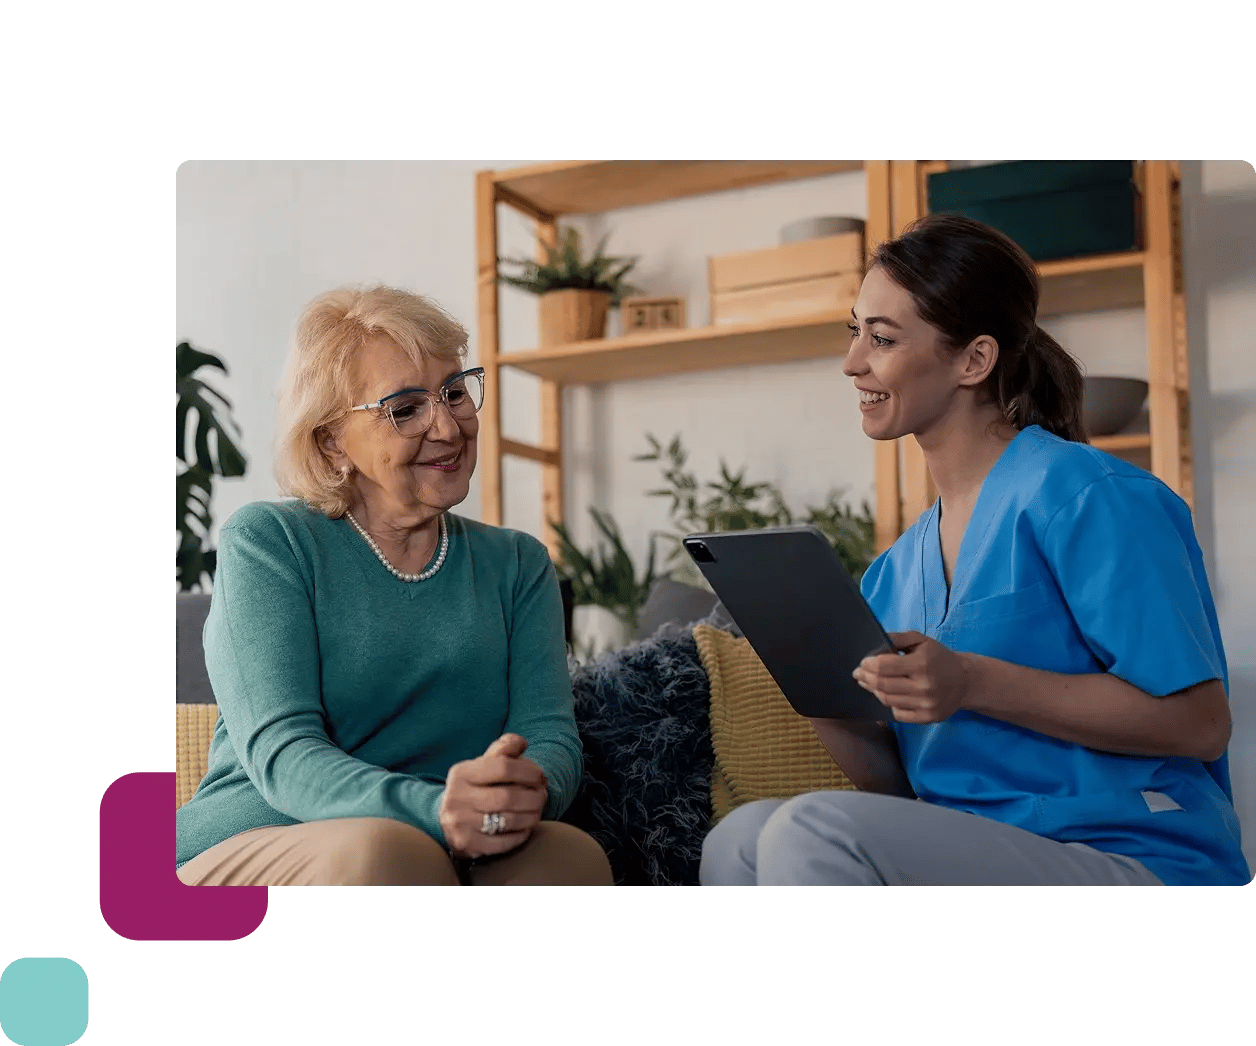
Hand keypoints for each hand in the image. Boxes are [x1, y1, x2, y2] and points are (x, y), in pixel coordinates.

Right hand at [438, 734, 548, 858]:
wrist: (445, 820)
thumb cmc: (474, 788)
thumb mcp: (483, 765)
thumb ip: (503, 749)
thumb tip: (522, 742)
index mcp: (462, 772)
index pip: (503, 767)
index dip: (529, 771)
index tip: (540, 776)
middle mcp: (456, 797)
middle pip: (508, 797)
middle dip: (534, 797)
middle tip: (543, 796)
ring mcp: (459, 823)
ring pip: (508, 820)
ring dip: (531, 816)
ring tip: (537, 811)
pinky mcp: (466, 844)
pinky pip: (503, 843)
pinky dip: (520, 835)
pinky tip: (525, 828)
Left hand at [852, 631, 971, 723]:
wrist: (966, 681)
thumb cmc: (939, 658)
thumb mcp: (922, 640)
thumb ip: (898, 638)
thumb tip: (876, 641)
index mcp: (921, 664)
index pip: (884, 666)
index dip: (868, 664)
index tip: (862, 662)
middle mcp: (924, 686)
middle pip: (882, 685)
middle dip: (865, 678)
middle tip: (858, 674)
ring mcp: (926, 704)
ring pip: (887, 700)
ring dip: (874, 690)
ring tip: (868, 683)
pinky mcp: (928, 717)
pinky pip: (898, 714)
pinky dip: (889, 704)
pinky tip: (886, 695)